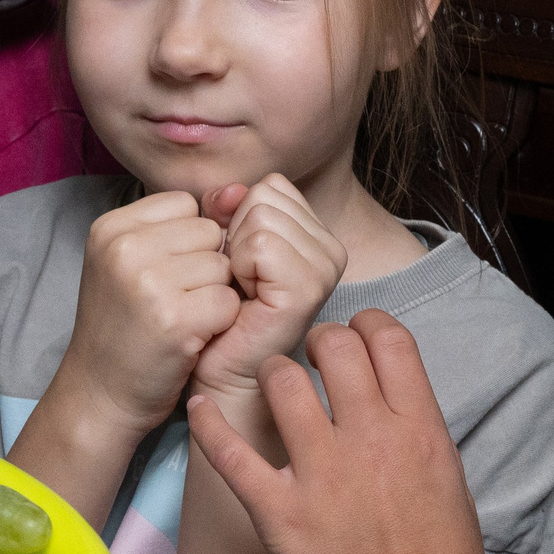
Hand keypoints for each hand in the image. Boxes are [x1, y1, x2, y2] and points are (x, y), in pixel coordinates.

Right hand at [51, 192, 242, 443]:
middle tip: (172, 301)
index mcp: (111, 226)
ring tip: (180, 319)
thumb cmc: (125, 325)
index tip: (164, 275)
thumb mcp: (138, 262)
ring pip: (224, 267)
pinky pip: (229, 302)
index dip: (189, 242)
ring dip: (214, 296)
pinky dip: (219, 324)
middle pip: (209, 233)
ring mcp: (147, 283)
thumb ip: (186, 223)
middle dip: (205, 268)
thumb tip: (240, 189)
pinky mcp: (174, 320)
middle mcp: (124, 247)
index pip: (187, 205)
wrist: (100, 393)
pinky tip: (190, 338)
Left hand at [188, 310, 487, 553]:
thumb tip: (401, 418)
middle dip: (318, 341)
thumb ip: (422, 445)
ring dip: (273, 374)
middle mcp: (370, 439)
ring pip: (282, 382)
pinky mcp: (278, 512)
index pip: (391, 340)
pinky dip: (208, 426)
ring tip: (270, 384)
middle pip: (334, 346)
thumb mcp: (454, 493)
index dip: (368, 326)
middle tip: (311, 356)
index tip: (356, 334)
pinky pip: (229, 453)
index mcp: (421, 432)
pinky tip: (197, 409)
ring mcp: (320, 473)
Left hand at [191, 176, 346, 415]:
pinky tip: (245, 297)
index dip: (238, 218)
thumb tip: (230, 188)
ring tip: (243, 289)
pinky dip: (238, 267)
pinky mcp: (308, 288)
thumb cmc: (222, 309)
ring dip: (235, 253)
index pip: (270, 185)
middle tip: (240, 279)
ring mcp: (325, 268)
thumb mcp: (223, 243)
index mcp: (319, 234)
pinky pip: (260, 243)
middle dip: (236, 233)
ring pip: (261, 215)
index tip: (241, 263)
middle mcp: (332, 248)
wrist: (221, 368)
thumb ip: (226, 206)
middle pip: (264, 195)